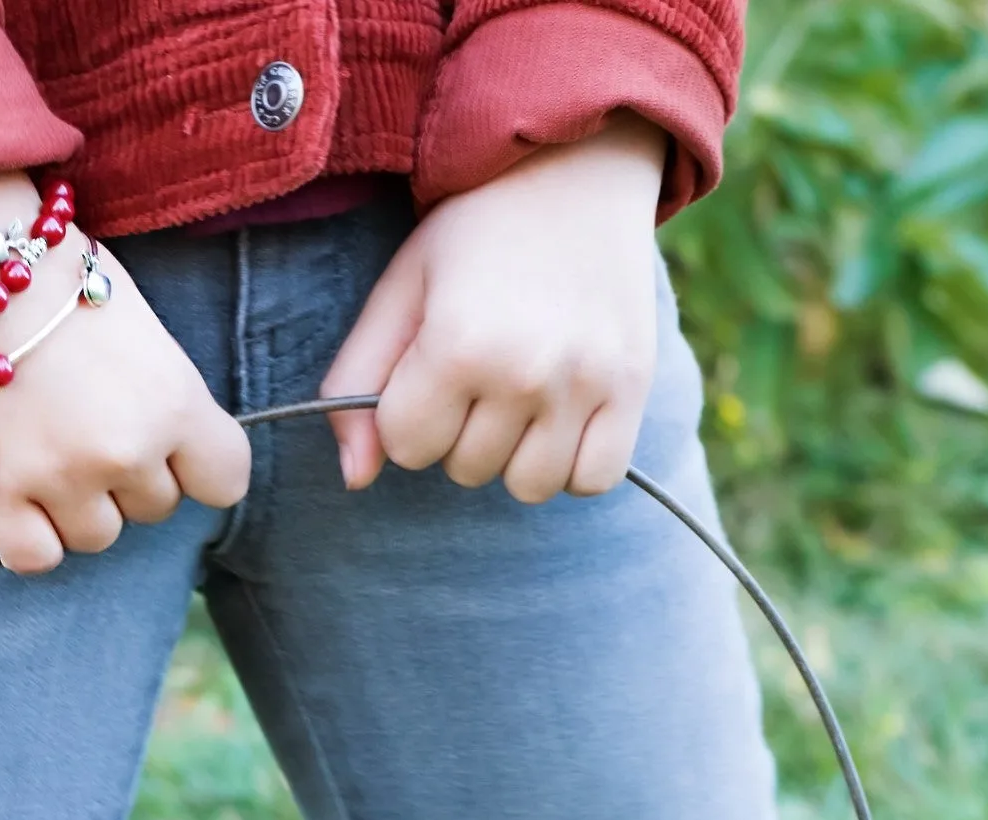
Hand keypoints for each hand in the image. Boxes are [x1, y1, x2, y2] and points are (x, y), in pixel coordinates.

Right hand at [0, 173, 249, 573]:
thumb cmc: (51, 281)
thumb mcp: (140, 328)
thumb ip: (165, 399)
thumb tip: (170, 452)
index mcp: (174, 401)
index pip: (225, 480)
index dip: (196, 466)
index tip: (167, 447)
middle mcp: (124, 449)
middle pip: (154, 508)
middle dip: (127, 477)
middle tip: (83, 424)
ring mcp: (59, 477)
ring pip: (97, 538)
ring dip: (77, 507)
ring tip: (45, 449)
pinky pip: (35, 557)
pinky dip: (29, 536)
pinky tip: (17, 493)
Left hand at [321, 117, 666, 503]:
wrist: (576, 164)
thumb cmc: (476, 230)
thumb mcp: (401, 287)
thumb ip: (357, 380)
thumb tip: (354, 479)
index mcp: (457, 343)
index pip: (407, 447)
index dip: (408, 412)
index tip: (430, 366)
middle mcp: (525, 371)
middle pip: (465, 469)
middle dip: (461, 428)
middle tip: (484, 361)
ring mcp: (585, 383)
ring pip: (527, 486)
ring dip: (514, 454)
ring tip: (521, 394)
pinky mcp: (633, 387)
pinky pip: (594, 479)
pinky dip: (573, 464)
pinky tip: (562, 418)